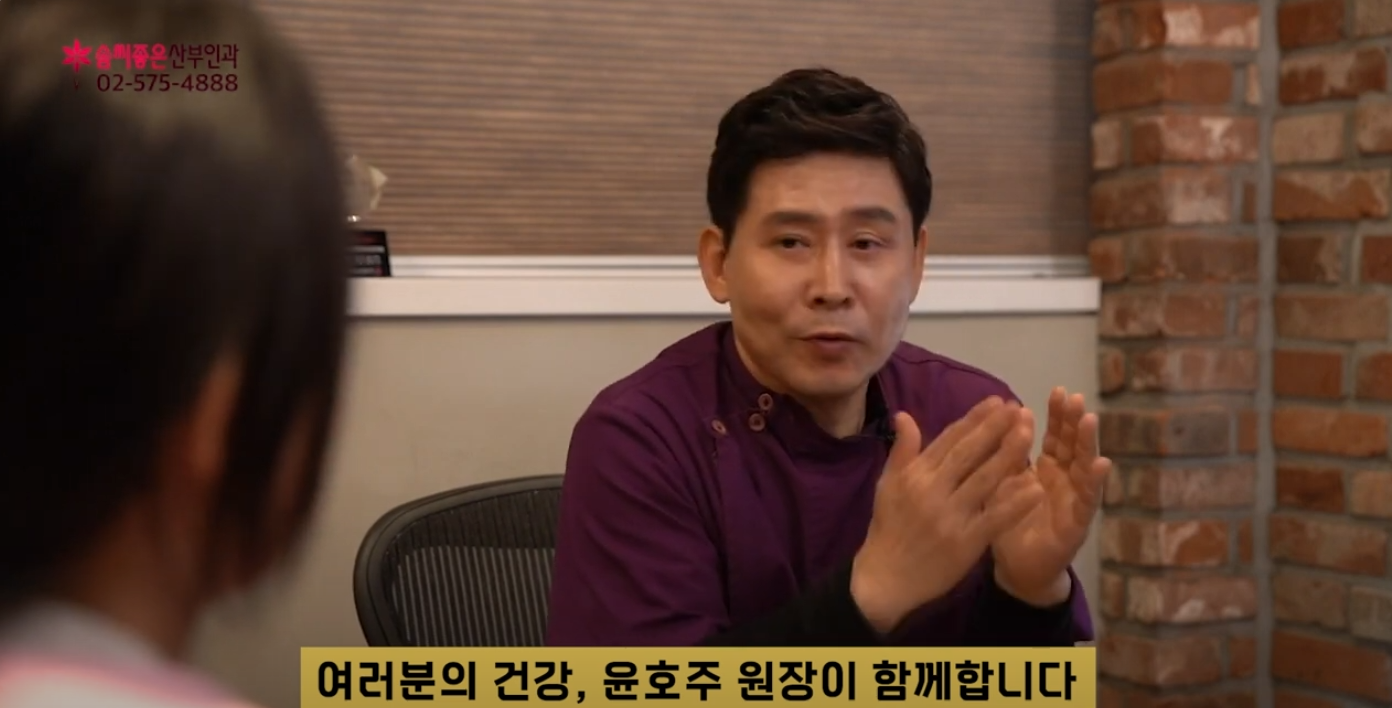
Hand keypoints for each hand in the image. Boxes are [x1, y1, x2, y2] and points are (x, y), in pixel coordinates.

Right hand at [851, 397, 1043, 633]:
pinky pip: (994, 518)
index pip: (949, 440)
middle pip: (969, 454)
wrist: (886, 578)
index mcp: (915, 475)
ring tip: (1029, 433)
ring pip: (985, 480)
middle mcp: (932, 491)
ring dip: (1009, 455)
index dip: (975, 420)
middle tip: (1019, 409)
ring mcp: (950, 517)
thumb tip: (904, 414)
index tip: (997, 402)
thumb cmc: (889, 528)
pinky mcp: (965, 543)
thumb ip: (902, 450)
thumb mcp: (888, 485)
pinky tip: (1035, 487)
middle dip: (996, 429)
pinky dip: (1015, 503)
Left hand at [991, 387, 1111, 606]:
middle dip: (1074, 422)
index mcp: (1047, 469)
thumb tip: (1008, 415)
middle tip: (1075, 397)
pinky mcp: (1078, 524)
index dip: (1057, 415)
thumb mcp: (1003, 483)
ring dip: (1088, 444)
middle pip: (1073, 446)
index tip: (1058, 391)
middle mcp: (1065, 480)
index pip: (1055, 436)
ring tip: (1089, 420)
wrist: (1016, 568)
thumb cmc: (1010, 521)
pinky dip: (1095, 482)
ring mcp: (1074, 501)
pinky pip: (1088, 501)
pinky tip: (1102, 464)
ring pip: (1084, 467)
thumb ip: (1006, 454)